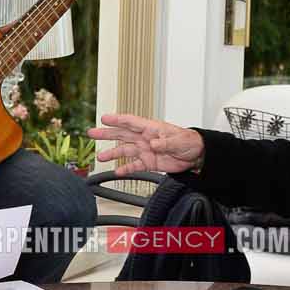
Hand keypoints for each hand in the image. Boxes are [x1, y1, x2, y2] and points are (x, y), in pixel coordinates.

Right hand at [88, 113, 204, 174]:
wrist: (196, 156)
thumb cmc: (189, 142)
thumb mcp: (178, 141)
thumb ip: (164, 143)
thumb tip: (153, 144)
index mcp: (151, 129)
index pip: (131, 122)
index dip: (117, 119)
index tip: (104, 118)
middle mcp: (145, 138)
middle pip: (122, 134)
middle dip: (106, 133)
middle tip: (92, 133)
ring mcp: (146, 150)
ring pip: (125, 150)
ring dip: (112, 153)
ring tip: (100, 157)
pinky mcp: (149, 162)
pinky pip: (134, 165)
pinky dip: (125, 168)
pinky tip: (116, 171)